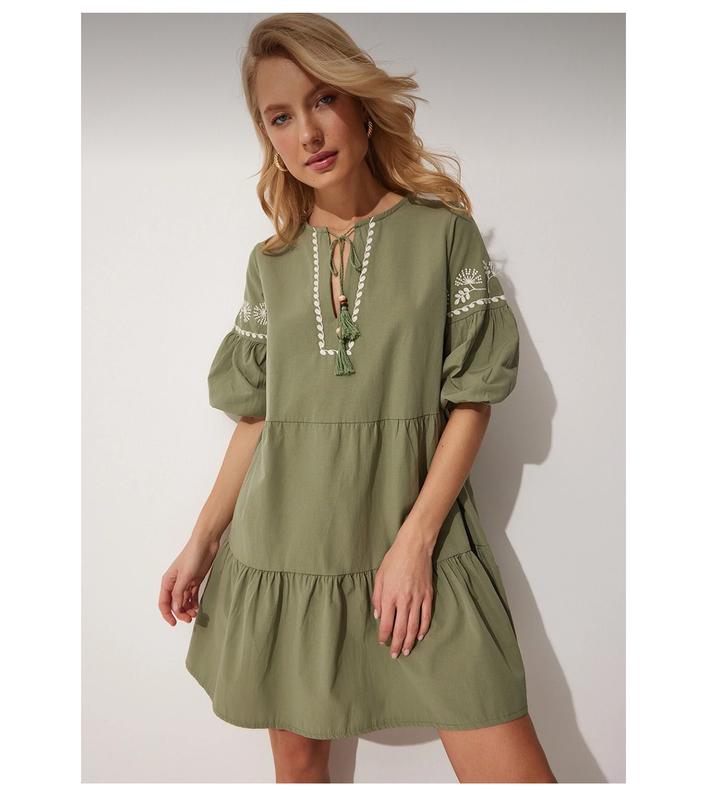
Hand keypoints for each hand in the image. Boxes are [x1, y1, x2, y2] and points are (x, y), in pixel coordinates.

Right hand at [158, 536, 219, 625]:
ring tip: (195, 613)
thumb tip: (176, 609)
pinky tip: (197, 607)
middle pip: (174, 603)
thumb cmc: (193, 556)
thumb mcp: (185, 576)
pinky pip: (191, 596)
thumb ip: (179, 593)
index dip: (167, 614)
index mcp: (168, 581)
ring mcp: (185, 582)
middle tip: (189, 619)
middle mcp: (175, 583)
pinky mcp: (195, 581)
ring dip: (187, 609)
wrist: (206, 544)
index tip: (174, 623)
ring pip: (183, 601)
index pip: (164, 602)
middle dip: (180, 613)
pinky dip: (193, 603)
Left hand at [371, 522, 434, 657]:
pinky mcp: (428, 595)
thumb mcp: (379, 576)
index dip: (384, 636)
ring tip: (406, 651)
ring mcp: (417, 599)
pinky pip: (426, 616)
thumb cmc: (393, 560)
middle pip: (400, 629)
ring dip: (409, 641)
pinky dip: (423, 628)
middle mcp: (404, 601)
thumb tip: (378, 615)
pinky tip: (419, 636)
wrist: (414, 547)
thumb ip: (377, 597)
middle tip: (394, 655)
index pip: (386, 623)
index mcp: (389, 596)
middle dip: (396, 644)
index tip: (382, 642)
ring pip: (413, 626)